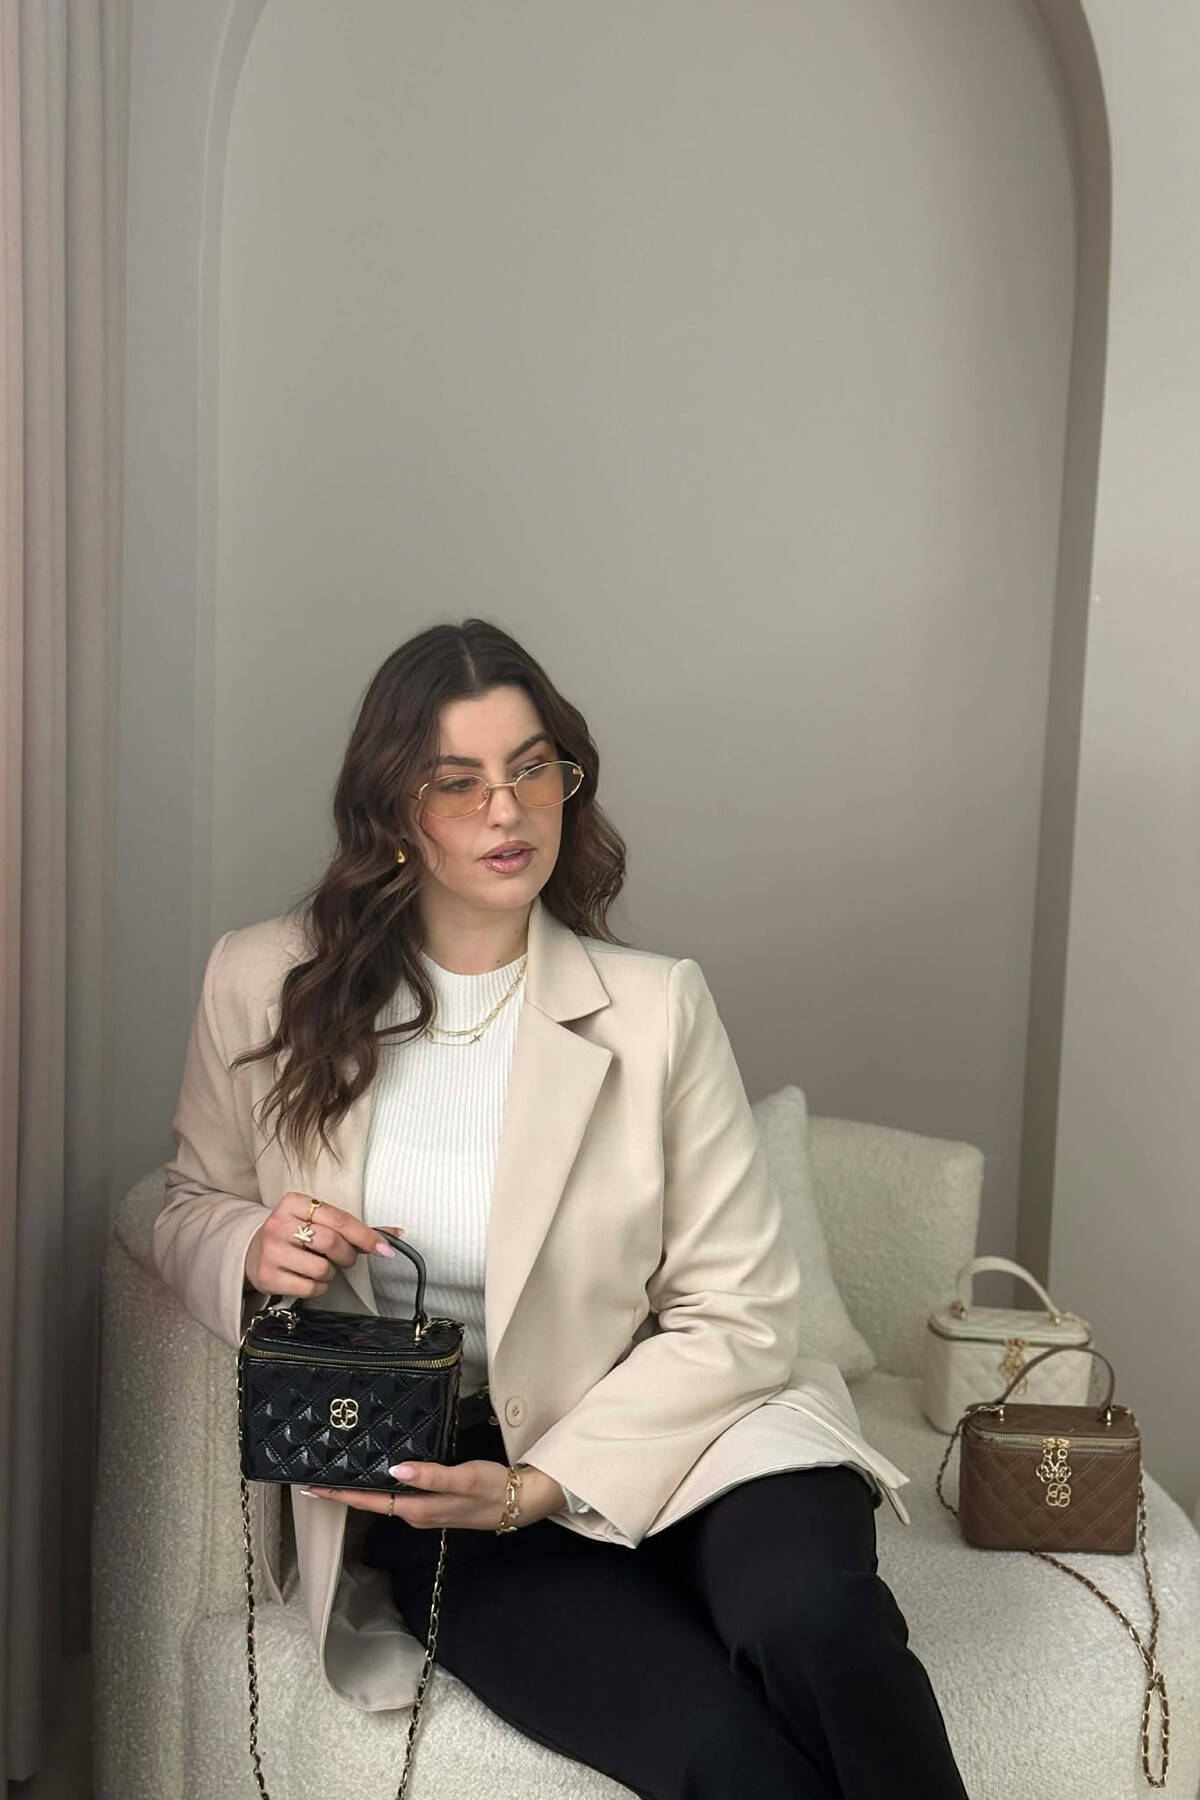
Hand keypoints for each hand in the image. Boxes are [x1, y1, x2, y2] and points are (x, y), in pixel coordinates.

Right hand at [244, 1191, 403, 1297]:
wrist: (254, 1252)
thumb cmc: (296, 1235)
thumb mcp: (318, 1222)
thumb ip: (354, 1228)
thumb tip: (396, 1234)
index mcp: (294, 1202)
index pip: (339, 1219)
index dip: (366, 1235)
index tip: (385, 1249)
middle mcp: (279, 1223)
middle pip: (331, 1242)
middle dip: (347, 1255)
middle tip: (344, 1258)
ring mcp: (270, 1251)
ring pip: (322, 1269)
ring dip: (330, 1273)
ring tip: (317, 1265)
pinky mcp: (267, 1276)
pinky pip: (310, 1288)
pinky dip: (317, 1288)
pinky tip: (306, 1278)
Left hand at [301, 1459, 566, 1529]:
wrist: (522, 1502)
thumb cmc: (493, 1488)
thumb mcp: (464, 1479)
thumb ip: (431, 1476)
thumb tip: (395, 1470)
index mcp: (417, 1509)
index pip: (370, 1502)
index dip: (340, 1495)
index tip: (312, 1488)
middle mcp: (416, 1512)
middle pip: (371, 1503)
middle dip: (343, 1492)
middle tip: (315, 1475)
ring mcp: (425, 1509)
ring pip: (384, 1499)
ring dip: (361, 1489)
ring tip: (338, 1472)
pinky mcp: (435, 1502)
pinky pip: (399, 1495)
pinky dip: (382, 1485)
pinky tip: (379, 1472)